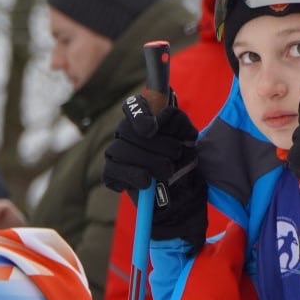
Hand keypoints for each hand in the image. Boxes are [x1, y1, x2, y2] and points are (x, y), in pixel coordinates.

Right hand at [104, 94, 206, 249]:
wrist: (182, 193)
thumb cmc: (183, 161)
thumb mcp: (188, 139)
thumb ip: (179, 122)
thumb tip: (163, 116)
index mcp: (144, 118)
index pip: (133, 106)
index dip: (139, 115)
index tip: (151, 128)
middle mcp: (125, 131)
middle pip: (128, 129)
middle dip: (157, 144)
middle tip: (175, 154)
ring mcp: (115, 151)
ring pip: (121, 149)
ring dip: (150, 162)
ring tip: (167, 171)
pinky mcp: (111, 172)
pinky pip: (114, 170)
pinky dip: (134, 176)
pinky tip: (147, 182)